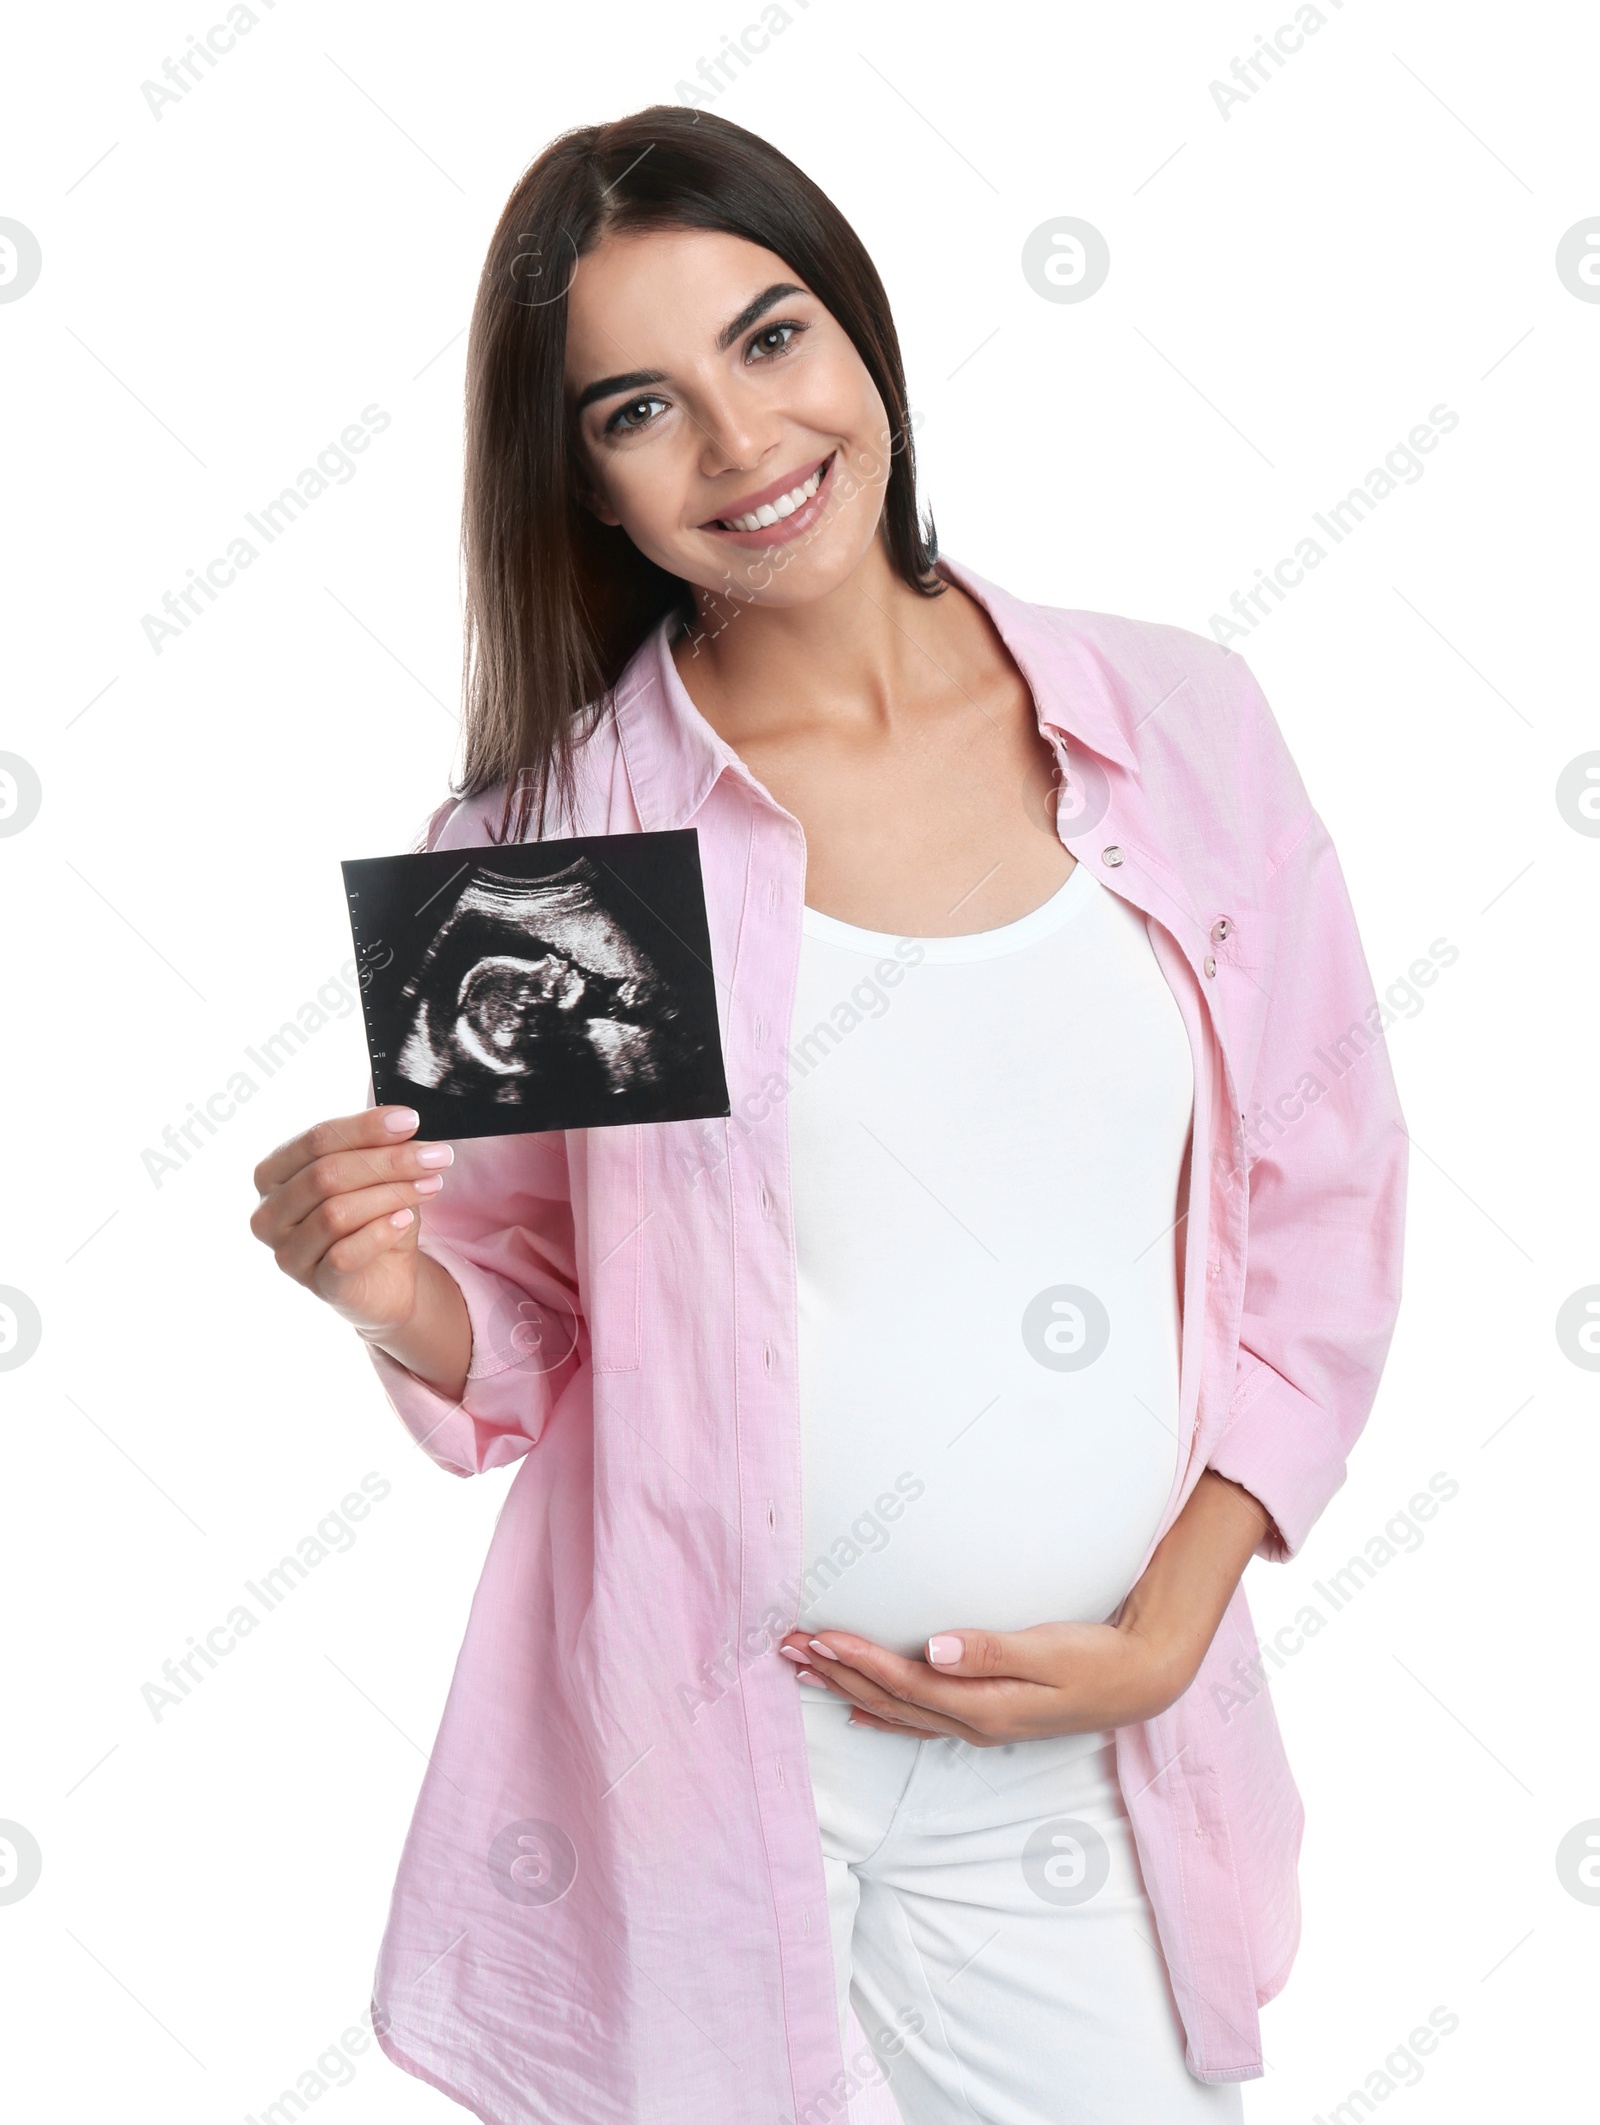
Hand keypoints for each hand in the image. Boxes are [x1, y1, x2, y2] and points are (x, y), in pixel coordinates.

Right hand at [250, 1105, 452, 1342]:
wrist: (386, 1278)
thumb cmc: (373, 1217)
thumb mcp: (376, 1176)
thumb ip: (378, 1149)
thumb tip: (403, 1123)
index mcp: (273, 1174)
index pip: (316, 1140)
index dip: (365, 1128)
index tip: (411, 1121)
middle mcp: (269, 1213)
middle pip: (326, 1174)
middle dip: (388, 1161)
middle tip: (435, 1157)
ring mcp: (287, 1253)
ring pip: (336, 1213)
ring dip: (391, 1194)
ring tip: (430, 1186)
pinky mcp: (315, 1284)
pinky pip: (344, 1255)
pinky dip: (379, 1233)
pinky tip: (405, 1220)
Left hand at [778, 1616, 1188, 1745]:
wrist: (1142, 1680)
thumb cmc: (1098, 1656)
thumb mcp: (1049, 1649)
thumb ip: (990, 1650)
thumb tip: (933, 1649)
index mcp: (984, 1705)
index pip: (905, 1683)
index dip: (859, 1662)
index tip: (820, 1638)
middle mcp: (973, 1721)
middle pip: (889, 1701)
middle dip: (836, 1675)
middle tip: (788, 1649)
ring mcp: (978, 1724)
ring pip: (897, 1712)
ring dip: (848, 1691)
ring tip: (805, 1671)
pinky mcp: (987, 1717)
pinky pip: (920, 1722)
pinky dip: (884, 1716)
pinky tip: (858, 1713)